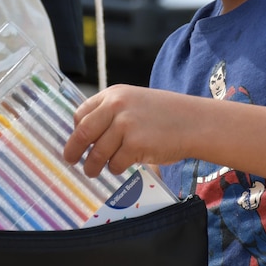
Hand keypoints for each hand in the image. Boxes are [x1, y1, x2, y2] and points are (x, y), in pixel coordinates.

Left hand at [64, 84, 196, 176]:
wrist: (194, 122)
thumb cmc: (166, 115)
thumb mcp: (135, 103)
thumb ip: (112, 113)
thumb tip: (87, 136)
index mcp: (114, 94)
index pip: (81, 114)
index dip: (75, 131)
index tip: (75, 142)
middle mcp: (116, 106)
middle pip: (82, 133)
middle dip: (73, 151)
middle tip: (71, 160)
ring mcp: (125, 125)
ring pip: (97, 153)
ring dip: (93, 166)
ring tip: (94, 171)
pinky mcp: (134, 145)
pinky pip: (114, 164)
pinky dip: (116, 168)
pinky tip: (123, 166)